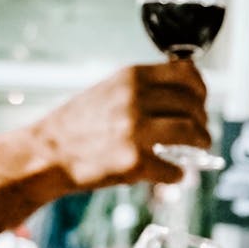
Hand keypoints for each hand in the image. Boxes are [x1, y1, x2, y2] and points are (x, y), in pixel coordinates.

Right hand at [37, 61, 210, 188]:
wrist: (46, 155)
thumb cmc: (74, 126)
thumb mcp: (107, 92)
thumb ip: (139, 90)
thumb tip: (177, 99)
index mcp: (131, 77)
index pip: (185, 73)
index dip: (200, 88)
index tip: (201, 101)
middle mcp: (136, 99)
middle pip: (192, 104)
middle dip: (202, 120)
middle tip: (201, 132)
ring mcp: (135, 131)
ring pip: (190, 132)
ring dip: (201, 142)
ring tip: (200, 149)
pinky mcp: (132, 162)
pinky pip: (172, 168)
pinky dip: (179, 174)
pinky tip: (176, 175)